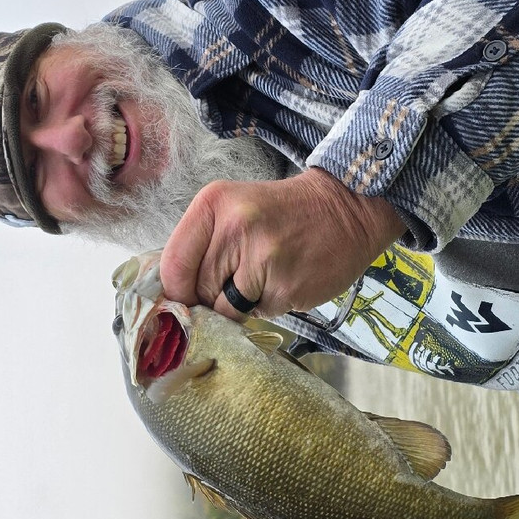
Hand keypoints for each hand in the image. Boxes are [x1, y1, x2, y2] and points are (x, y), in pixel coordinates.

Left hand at [160, 166, 405, 320]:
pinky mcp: (287, 286)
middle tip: (241, 277)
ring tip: (266, 276)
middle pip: (199, 292)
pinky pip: (260, 314)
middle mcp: (236, 227)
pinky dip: (269, 305)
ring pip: (227, 310)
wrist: (347, 209)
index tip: (187, 297)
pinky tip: (286, 279)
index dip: (176, 290)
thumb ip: (200, 247)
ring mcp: (264, 258)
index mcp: (214, 203)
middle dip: (213, 296)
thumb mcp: (233, 210)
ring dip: (241, 305)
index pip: (172, 265)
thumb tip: (171, 298)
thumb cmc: (283, 213)